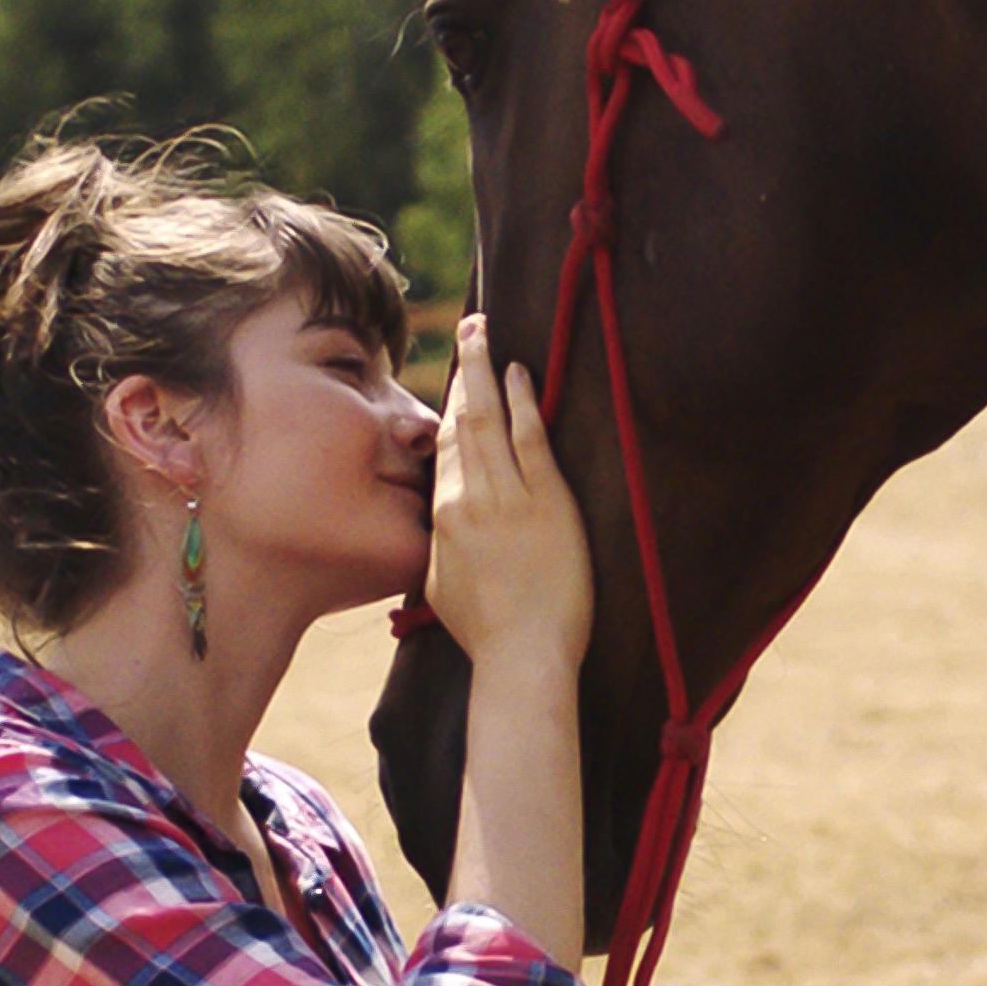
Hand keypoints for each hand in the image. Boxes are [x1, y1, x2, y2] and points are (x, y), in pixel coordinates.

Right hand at [423, 317, 591, 676]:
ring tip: (484, 332)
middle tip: (469, 327)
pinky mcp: (545, 503)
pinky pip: (529, 439)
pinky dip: (522, 402)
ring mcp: (506, 498)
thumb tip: (441, 525)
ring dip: (484, 371)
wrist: (521, 658)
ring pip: (486, 419)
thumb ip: (440, 546)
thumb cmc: (487, 632)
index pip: (444, 446)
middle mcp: (467, 498)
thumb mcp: (442, 585)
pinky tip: (520, 373)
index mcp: (443, 516)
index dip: (450, 404)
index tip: (457, 375)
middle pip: (460, 420)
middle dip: (463, 369)